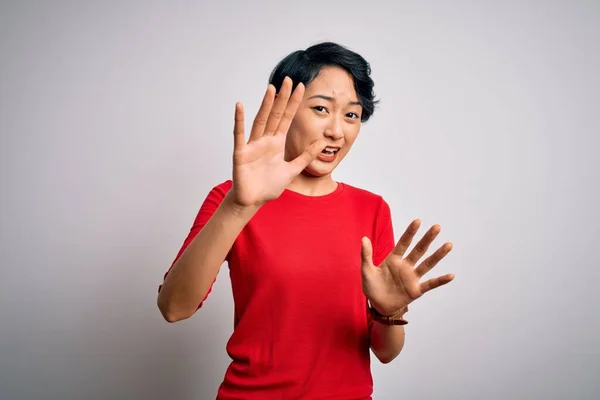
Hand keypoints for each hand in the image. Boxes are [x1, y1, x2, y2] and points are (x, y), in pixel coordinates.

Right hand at [231, 77, 326, 206]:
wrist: (253, 200)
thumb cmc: (268, 186)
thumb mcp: (293, 169)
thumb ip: (306, 156)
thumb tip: (323, 142)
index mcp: (277, 143)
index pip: (287, 118)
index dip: (293, 103)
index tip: (301, 87)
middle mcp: (265, 140)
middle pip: (275, 115)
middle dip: (282, 98)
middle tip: (288, 80)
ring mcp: (252, 145)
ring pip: (261, 121)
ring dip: (266, 105)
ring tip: (271, 88)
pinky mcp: (241, 153)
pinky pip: (240, 135)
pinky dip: (239, 121)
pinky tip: (240, 106)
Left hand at [361, 220, 454, 314]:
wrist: (378, 306)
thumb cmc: (372, 287)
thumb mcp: (366, 270)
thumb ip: (366, 255)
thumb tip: (364, 238)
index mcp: (394, 259)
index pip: (404, 243)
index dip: (410, 232)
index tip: (417, 221)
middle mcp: (405, 266)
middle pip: (419, 250)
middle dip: (427, 239)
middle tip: (437, 227)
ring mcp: (412, 278)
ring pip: (427, 264)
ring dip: (438, 255)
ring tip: (448, 245)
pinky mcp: (416, 290)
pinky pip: (430, 284)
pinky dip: (440, 280)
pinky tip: (451, 275)